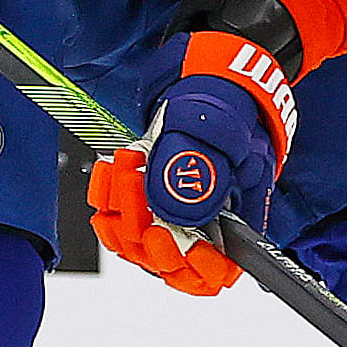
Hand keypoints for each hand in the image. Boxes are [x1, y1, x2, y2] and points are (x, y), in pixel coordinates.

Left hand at [87, 30, 295, 295]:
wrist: (208, 74)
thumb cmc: (227, 102)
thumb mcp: (219, 130)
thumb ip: (201, 172)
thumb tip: (179, 213)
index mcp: (237, 219)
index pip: (216, 272)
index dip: (193, 270)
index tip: (170, 241)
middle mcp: (205, 226)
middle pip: (171, 262)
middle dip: (146, 230)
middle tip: (136, 188)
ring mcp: (173, 214)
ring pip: (140, 243)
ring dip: (122, 212)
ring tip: (123, 170)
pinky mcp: (147, 200)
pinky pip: (120, 219)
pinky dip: (109, 199)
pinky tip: (112, 173)